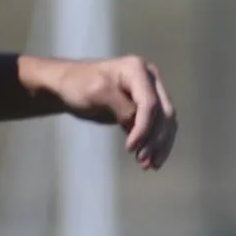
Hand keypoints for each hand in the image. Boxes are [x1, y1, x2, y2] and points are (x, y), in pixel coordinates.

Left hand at [39, 55, 176, 168]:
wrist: (68, 85)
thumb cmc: (78, 85)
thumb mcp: (97, 93)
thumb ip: (121, 107)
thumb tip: (138, 125)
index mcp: (138, 69)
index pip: (150, 104)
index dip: (144, 128)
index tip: (130, 148)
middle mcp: (151, 79)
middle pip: (164, 114)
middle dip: (156, 140)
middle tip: (143, 161)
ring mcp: (152, 91)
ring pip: (166, 122)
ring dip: (160, 145)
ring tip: (149, 166)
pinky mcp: (148, 106)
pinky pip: (160, 126)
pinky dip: (156, 143)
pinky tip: (151, 160)